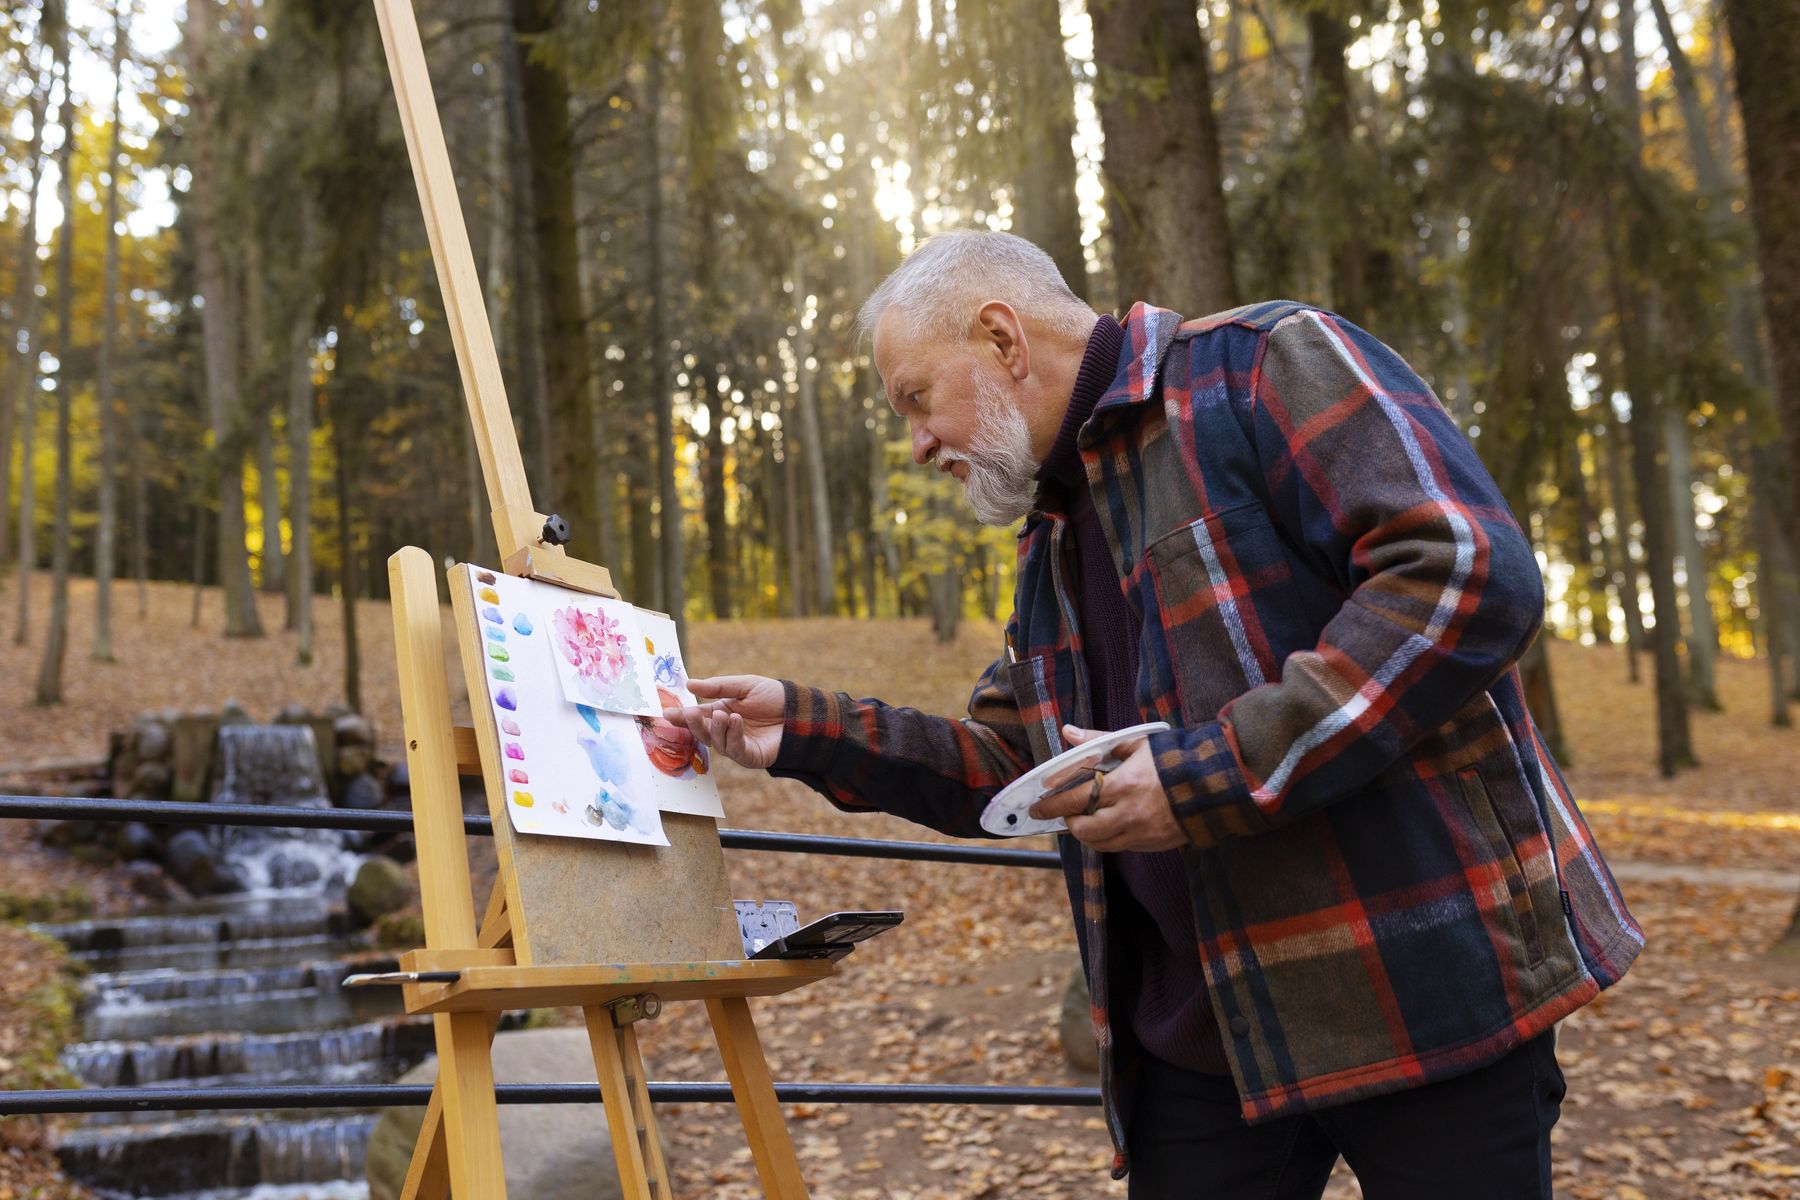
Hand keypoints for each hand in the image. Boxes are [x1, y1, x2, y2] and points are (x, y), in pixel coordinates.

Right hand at [662, 675, 786, 768]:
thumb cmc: (774, 696)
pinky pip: (736, 750)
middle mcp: (727, 731)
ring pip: (717, 743)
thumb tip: (689, 685)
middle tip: (689, 713)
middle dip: (694, 724)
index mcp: (722, 713)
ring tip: (724, 715)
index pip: (698, 716)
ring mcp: (738, 745)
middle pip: (703, 732)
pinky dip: (733, 735)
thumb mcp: (744, 685)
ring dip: (717, 728)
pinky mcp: (750, 757)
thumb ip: (717, 687)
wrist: (801, 711)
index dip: (682, 716)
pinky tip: (736, 721)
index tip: (667, 713)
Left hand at [1028, 725, 1186, 852]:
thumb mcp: (1136, 744)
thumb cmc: (1173, 760)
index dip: (1052, 805)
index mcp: (1123, 785)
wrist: (1214, 784)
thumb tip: (1069, 732)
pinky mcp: (1152, 844)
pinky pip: (1121, 847)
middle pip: (1084, 829)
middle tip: (1060, 813)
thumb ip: (1099, 741)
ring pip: (1100, 844)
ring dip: (1085, 834)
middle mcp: (1129, 813)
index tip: (1038, 806)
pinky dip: (1108, 839)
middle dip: (1067, 822)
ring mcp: (1141, 832)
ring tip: (1081, 820)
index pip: (1075, 799)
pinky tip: (1107, 826)